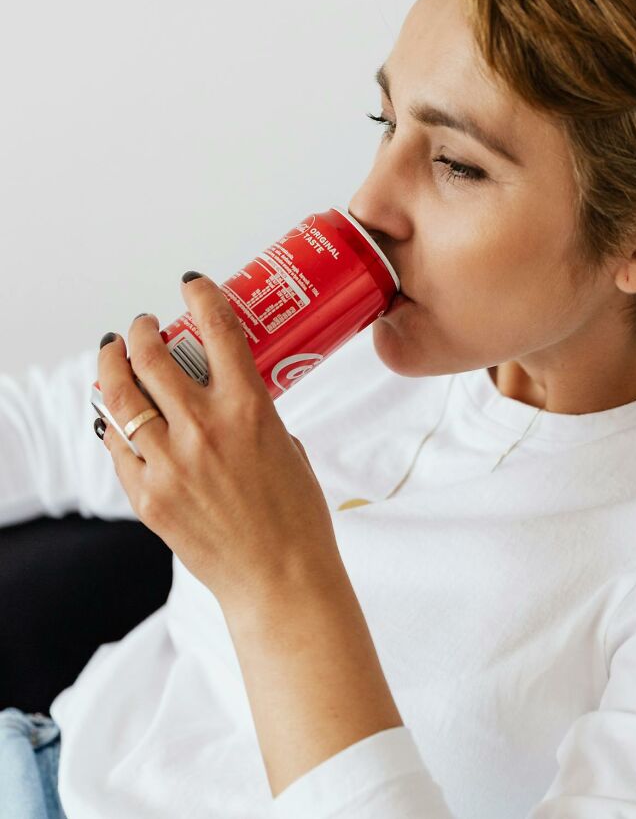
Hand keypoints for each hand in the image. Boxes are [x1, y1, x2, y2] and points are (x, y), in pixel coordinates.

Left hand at [96, 273, 340, 613]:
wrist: (280, 579)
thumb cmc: (296, 516)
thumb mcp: (287, 444)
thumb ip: (253, 414)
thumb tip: (226, 398)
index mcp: (249, 407)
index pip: (217, 327)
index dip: (200, 294)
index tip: (192, 283)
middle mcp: (204, 427)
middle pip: (152, 354)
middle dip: (141, 330)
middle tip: (142, 325)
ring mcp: (169, 462)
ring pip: (120, 395)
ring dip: (113, 364)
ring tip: (114, 354)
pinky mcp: (147, 495)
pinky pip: (116, 446)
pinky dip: (113, 423)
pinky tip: (117, 415)